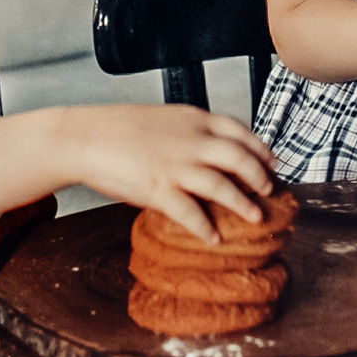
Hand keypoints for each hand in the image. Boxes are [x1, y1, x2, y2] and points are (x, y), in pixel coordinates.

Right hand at [51, 103, 278, 243]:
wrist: (84, 136)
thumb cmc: (118, 128)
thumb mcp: (164, 118)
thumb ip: (189, 130)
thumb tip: (209, 145)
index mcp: (193, 119)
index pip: (240, 131)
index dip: (261, 148)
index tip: (273, 161)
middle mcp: (191, 140)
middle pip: (240, 158)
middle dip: (260, 176)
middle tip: (270, 190)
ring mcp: (176, 165)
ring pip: (222, 185)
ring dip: (243, 204)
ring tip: (256, 217)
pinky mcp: (158, 188)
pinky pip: (189, 212)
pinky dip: (205, 228)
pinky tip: (213, 238)